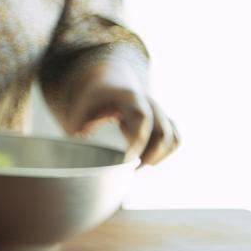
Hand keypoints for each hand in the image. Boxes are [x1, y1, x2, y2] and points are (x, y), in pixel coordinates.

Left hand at [63, 60, 179, 165]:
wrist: (111, 80)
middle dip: (150, 156)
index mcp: (131, 97)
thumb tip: (75, 138)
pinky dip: (164, 154)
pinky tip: (146, 161)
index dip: (138, 141)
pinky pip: (174, 141)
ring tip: (137, 167)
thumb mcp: (82, 101)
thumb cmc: (96, 94)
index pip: (142, 119)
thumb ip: (76, 119)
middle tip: (130, 170)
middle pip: (163, 133)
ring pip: (172, 139)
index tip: (127, 160)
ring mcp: (160, 114)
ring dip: (159, 157)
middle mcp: (151, 105)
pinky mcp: (164, 122)